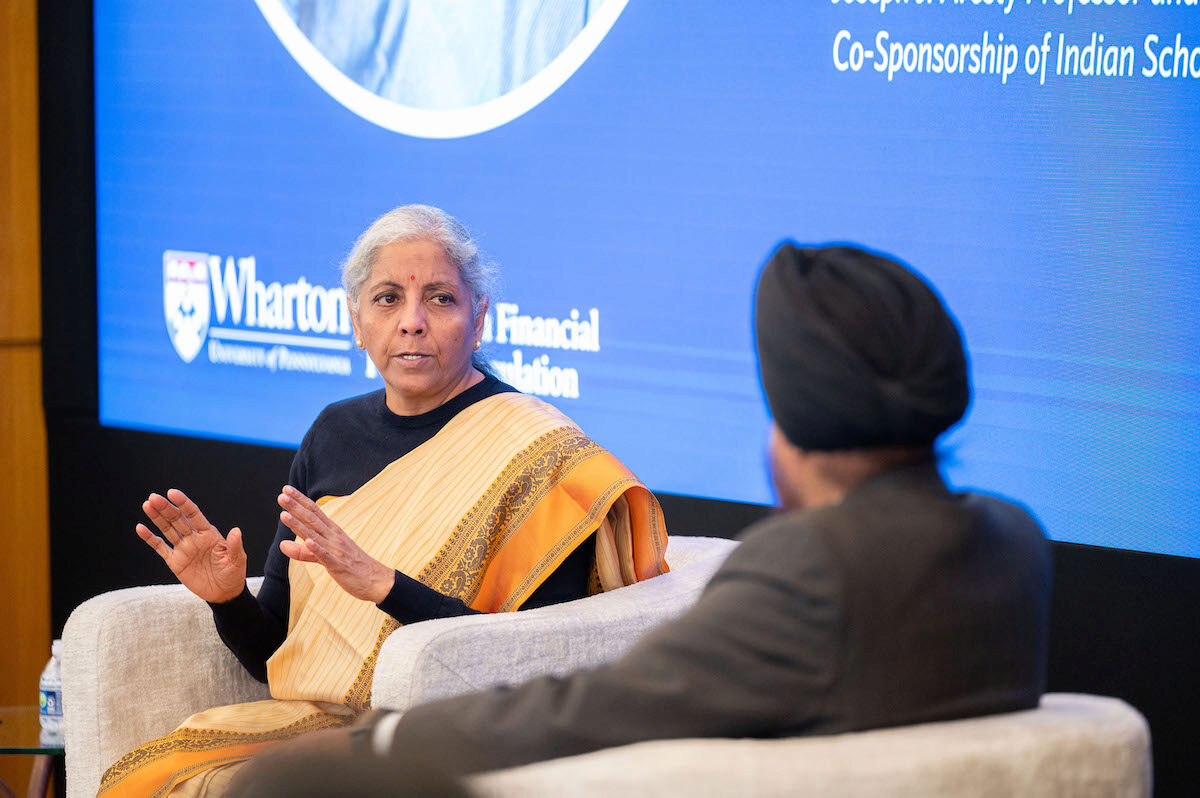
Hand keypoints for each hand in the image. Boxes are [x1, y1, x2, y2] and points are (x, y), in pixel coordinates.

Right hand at [136, 489, 246, 602]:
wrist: (224, 592)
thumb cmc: (233, 573)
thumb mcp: (236, 559)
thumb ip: (234, 545)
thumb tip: (236, 530)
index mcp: (209, 534)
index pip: (194, 514)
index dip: (183, 503)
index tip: (172, 493)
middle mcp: (194, 537)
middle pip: (177, 519)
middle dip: (166, 508)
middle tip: (153, 497)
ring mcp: (183, 548)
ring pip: (167, 529)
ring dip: (157, 518)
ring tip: (147, 505)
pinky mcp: (175, 561)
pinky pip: (160, 548)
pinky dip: (150, 538)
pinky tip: (141, 528)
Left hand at [277, 485, 395, 603]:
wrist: (375, 580)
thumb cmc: (351, 565)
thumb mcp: (324, 556)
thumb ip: (303, 551)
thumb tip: (282, 544)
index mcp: (332, 532)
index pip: (314, 512)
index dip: (300, 500)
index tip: (287, 489)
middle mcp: (334, 537)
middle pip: (312, 519)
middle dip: (296, 507)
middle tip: (282, 495)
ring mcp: (336, 550)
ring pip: (315, 535)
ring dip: (299, 524)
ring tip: (285, 515)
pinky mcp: (339, 565)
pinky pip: (326, 556)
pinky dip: (316, 548)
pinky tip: (307, 541)